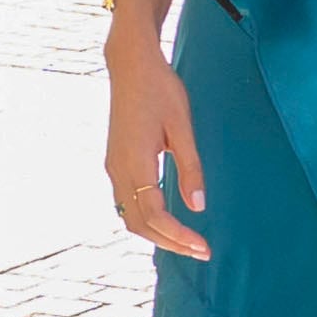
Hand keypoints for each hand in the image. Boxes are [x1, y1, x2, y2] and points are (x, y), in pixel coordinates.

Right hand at [105, 20, 208, 258]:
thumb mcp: (182, 127)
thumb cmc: (160, 90)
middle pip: (139, 224)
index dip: (178, 236)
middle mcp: (118, 170)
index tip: (203, 247)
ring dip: (157, 234)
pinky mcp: (115, 162)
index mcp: (135, 163)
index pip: (154, 216)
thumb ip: (190, 168)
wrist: (131, 65)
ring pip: (130, 216)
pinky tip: (168, 221)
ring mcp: (113, 167)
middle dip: (169, 243)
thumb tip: (197, 206)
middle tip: (200, 251)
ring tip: (187, 242)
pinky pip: (127, 202)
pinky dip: (147, 220)